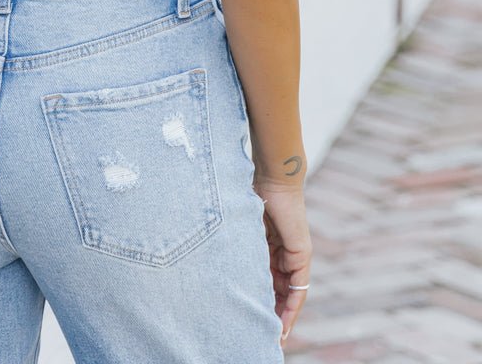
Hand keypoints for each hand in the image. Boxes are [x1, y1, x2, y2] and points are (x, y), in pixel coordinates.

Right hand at [253, 180, 311, 345]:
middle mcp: (283, 253)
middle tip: (260, 337)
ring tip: (272, 337)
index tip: (249, 318)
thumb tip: (211, 259)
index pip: (265, 280)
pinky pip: (298, 288)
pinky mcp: (302, 255)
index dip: (259, 299)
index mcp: (267, 246)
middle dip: (270, 315)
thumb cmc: (251, 194)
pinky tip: (283, 323)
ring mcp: (294, 255)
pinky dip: (291, 307)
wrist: (273, 177)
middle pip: (278, 292)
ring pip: (288, 294)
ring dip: (281, 317)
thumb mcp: (241, 229)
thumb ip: (237, 245)